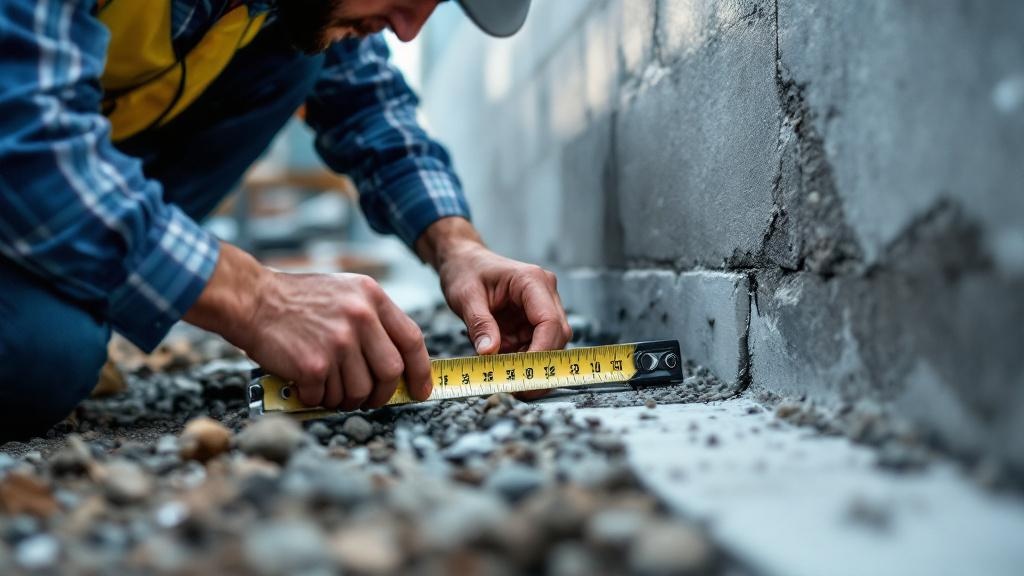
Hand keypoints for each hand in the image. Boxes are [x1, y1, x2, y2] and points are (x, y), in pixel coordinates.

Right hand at [185, 244, 431, 408]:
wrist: (252, 299)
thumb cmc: (299, 301)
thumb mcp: (347, 293)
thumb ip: (374, 320)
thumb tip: (399, 365)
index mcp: (372, 297)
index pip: (412, 340)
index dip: (420, 371)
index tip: (420, 390)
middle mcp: (360, 317)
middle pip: (390, 372)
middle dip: (382, 394)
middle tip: (368, 399)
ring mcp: (338, 341)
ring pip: (359, 391)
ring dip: (344, 398)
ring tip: (329, 387)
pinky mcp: (313, 364)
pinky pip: (326, 397)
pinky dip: (316, 398)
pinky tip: (306, 384)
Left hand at [417, 218, 572, 391]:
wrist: (463, 261)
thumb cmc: (466, 270)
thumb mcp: (465, 296)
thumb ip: (479, 324)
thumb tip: (489, 353)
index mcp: (532, 281)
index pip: (550, 321)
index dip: (541, 352)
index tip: (524, 375)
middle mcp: (544, 294)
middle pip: (557, 336)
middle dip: (539, 365)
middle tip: (516, 388)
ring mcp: (541, 308)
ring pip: (550, 346)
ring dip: (530, 365)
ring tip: (504, 379)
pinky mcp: (533, 322)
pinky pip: (535, 347)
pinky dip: (520, 361)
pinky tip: (502, 367)